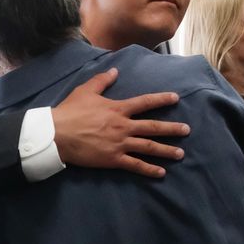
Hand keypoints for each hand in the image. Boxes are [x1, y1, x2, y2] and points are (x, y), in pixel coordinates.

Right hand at [52, 68, 189, 177]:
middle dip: (172, 129)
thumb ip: (102, 80)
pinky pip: (135, 165)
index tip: (176, 98)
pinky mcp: (113, 159)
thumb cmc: (70, 111)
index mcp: (118, 109)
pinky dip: (149, 169)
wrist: (56, 134)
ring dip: (166, 150)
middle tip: (187, 130)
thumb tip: (116, 70)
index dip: (162, 99)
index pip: (145, 102)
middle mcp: (123, 126)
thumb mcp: (86, 91)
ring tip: (180, 153)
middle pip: (153, 127)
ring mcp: (120, 143)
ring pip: (149, 147)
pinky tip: (161, 173)